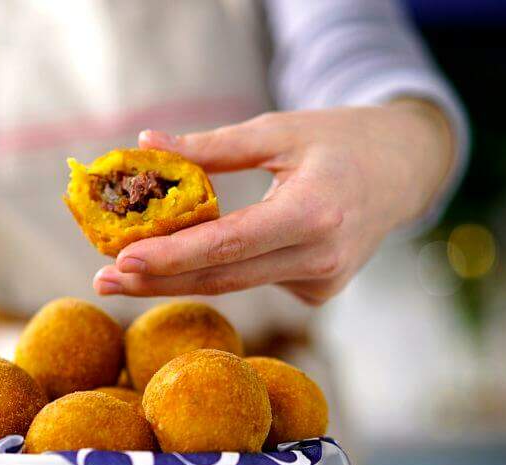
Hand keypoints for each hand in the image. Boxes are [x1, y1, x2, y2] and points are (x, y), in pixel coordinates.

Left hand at [92, 99, 453, 304]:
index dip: (173, 258)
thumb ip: (212, 148)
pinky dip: (225, 267)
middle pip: (223, 279)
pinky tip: (214, 248)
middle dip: (158, 282)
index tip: (121, 263)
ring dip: (181, 277)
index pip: (229, 244)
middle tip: (101, 280)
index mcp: (315, 213)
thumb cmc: (339, 139)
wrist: (404, 169)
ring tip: (127, 270)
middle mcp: (322, 258)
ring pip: (236, 284)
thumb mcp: (278, 130)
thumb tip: (145, 146)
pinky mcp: (320, 292)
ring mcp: (324, 282)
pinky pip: (258, 279)